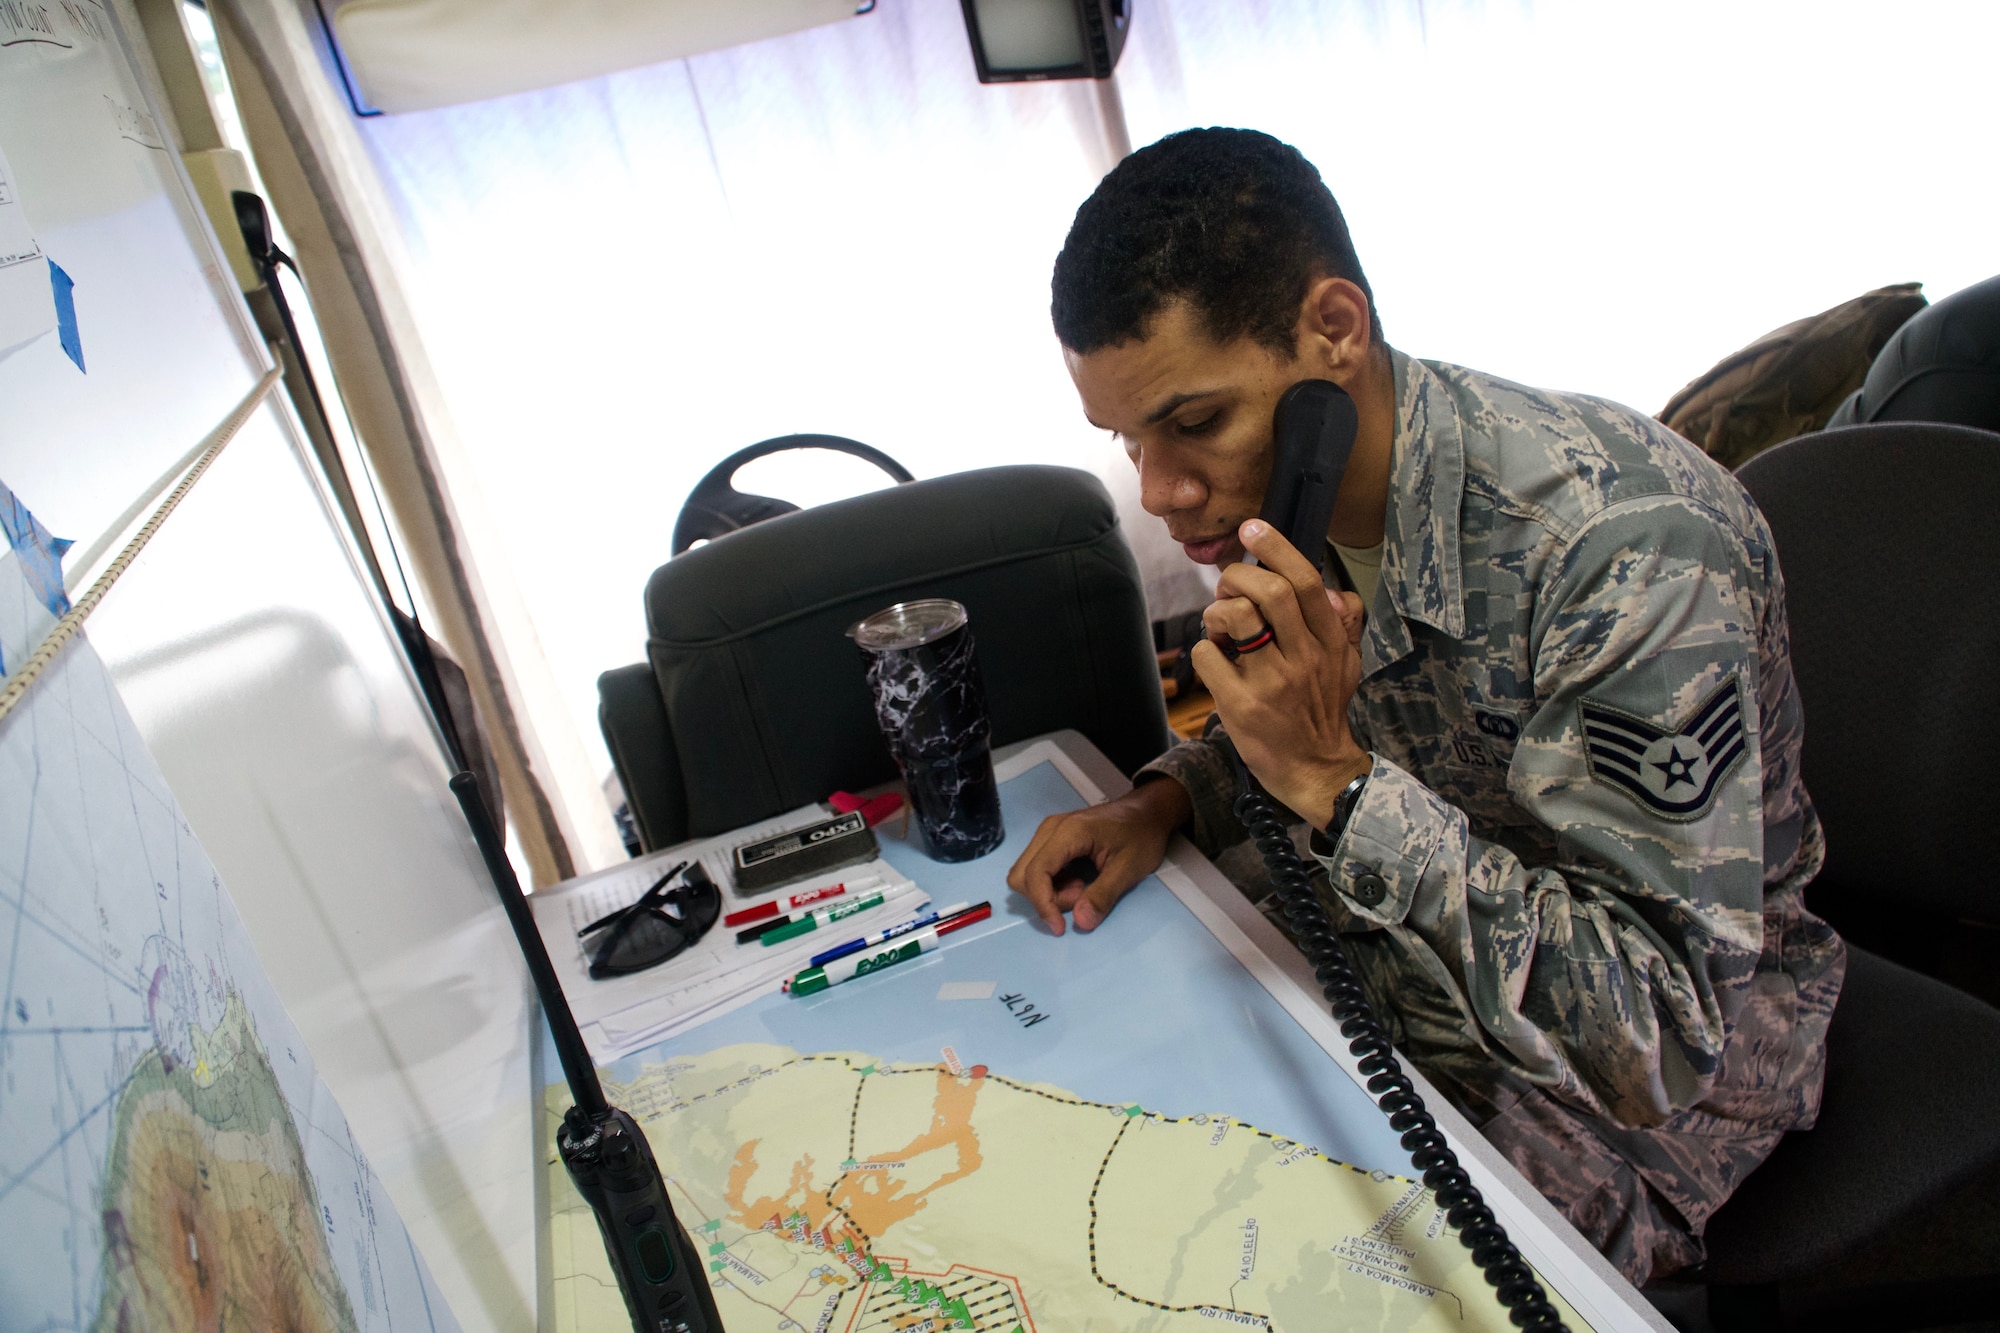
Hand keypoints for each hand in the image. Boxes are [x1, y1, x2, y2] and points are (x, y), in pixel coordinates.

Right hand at [1005, 777, 1190, 934]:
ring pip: (1026, 874)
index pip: (1036, 873)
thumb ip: (1103, 896)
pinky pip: (1037, 869)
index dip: (1043, 904)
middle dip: (1046, 898)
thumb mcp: (1129, 869)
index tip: (1061, 928)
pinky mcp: (1051, 840)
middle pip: (1022, 874)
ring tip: (1083, 890)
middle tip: (1081, 898)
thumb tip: (1080, 923)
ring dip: (1049, 893)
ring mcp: (1048, 833)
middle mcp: (1050, 830)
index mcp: (1068, 832)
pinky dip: (1052, 885)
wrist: (1148, 812)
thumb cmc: (1142, 836)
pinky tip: (1078, 883)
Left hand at [1191, 519, 1370, 826]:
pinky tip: (1215, 660)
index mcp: (1329, 643)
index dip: (1276, 548)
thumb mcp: (1348, 665)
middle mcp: (1304, 658)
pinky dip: (1203, 648)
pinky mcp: (1241, 705)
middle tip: (1228, 588)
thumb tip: (1334, 589)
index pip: (1306, 583)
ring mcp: (1272, 682)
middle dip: (1238, 578)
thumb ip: (1346, 624)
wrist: (1314, 769)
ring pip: (1236, 618)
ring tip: (1220, 626)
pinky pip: (1208, 655)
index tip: (1252, 528)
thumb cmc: (1324, 711)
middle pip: (1270, 592)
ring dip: (1217, 611)